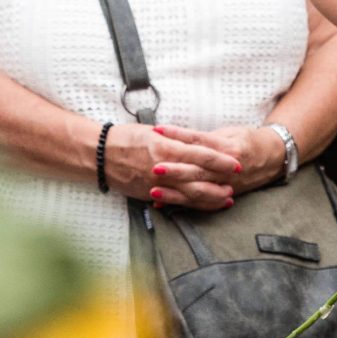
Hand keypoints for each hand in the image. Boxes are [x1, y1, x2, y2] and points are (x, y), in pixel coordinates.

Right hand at [95, 121, 240, 211]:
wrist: (99, 155)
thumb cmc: (126, 138)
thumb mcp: (154, 132)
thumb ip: (177, 140)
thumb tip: (198, 144)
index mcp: (166, 148)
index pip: (199, 155)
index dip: (220, 160)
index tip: (235, 162)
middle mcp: (163, 168)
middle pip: (198, 178)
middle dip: (220, 182)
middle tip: (237, 183)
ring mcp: (156, 184)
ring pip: (189, 194)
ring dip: (210, 197)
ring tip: (226, 198)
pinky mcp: (149, 195)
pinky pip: (175, 202)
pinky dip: (191, 205)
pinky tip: (202, 206)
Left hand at [152, 122, 280, 197]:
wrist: (272, 158)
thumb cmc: (248, 140)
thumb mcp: (229, 133)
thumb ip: (205, 138)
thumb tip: (178, 138)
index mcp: (228, 147)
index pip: (199, 141)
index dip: (178, 136)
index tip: (158, 131)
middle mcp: (227, 167)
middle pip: (198, 169)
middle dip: (175, 170)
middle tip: (154, 167)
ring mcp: (226, 184)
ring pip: (198, 189)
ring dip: (174, 192)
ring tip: (153, 191)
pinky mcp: (223, 195)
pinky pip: (199, 202)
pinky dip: (180, 203)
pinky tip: (162, 204)